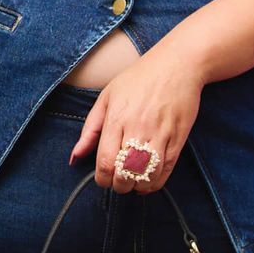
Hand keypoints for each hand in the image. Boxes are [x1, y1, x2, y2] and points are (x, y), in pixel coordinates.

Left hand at [73, 43, 204, 192]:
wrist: (177, 64)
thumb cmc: (139, 78)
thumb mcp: (107, 97)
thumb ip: (89, 130)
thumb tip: (75, 157)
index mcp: (117, 118)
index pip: (106, 162)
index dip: (102, 179)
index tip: (103, 179)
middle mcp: (138, 128)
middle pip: (125, 173)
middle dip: (119, 186)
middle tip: (118, 183)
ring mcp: (161, 134)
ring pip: (147, 176)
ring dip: (137, 187)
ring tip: (132, 183)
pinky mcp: (179, 138)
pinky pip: (166, 170)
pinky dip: (155, 182)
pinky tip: (148, 180)